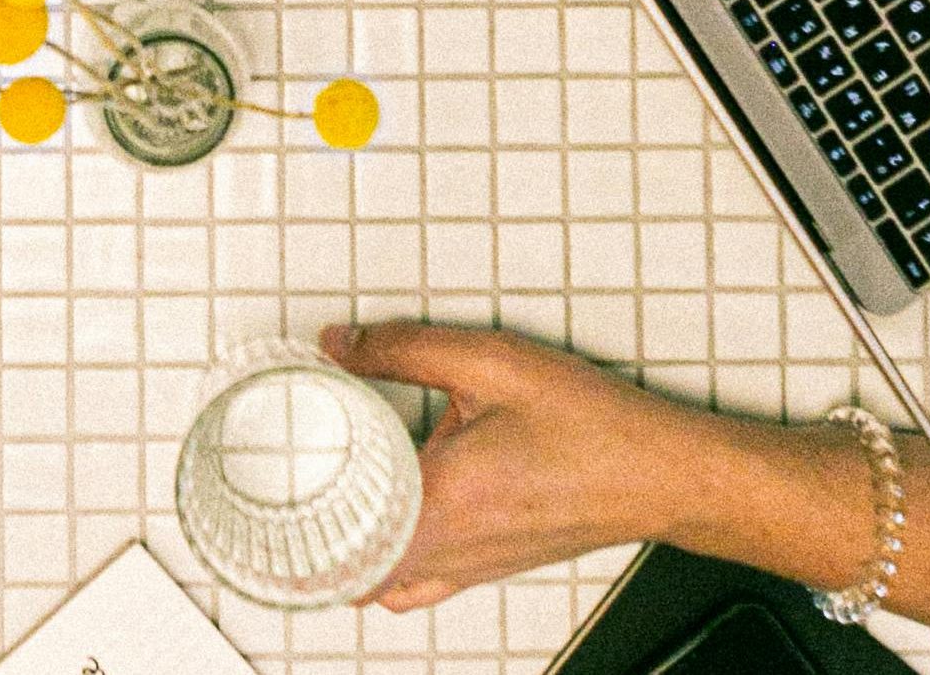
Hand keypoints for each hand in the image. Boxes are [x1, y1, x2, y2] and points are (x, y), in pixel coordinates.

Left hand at [321, 322, 720, 610]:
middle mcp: (453, 548)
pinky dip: (391, 569)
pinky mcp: (494, 566)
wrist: (665, 473)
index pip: (341, 542)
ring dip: (349, 557)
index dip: (293, 528)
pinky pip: (423, 584)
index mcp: (443, 502)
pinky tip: (385, 530)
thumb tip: (340, 343)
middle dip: (310, 542)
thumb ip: (405, 348)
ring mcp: (474, 567)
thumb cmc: (596, 428)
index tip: (264, 498)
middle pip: (353, 573)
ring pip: (385, 586)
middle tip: (283, 496)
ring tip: (322, 512)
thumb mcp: (492, 362)